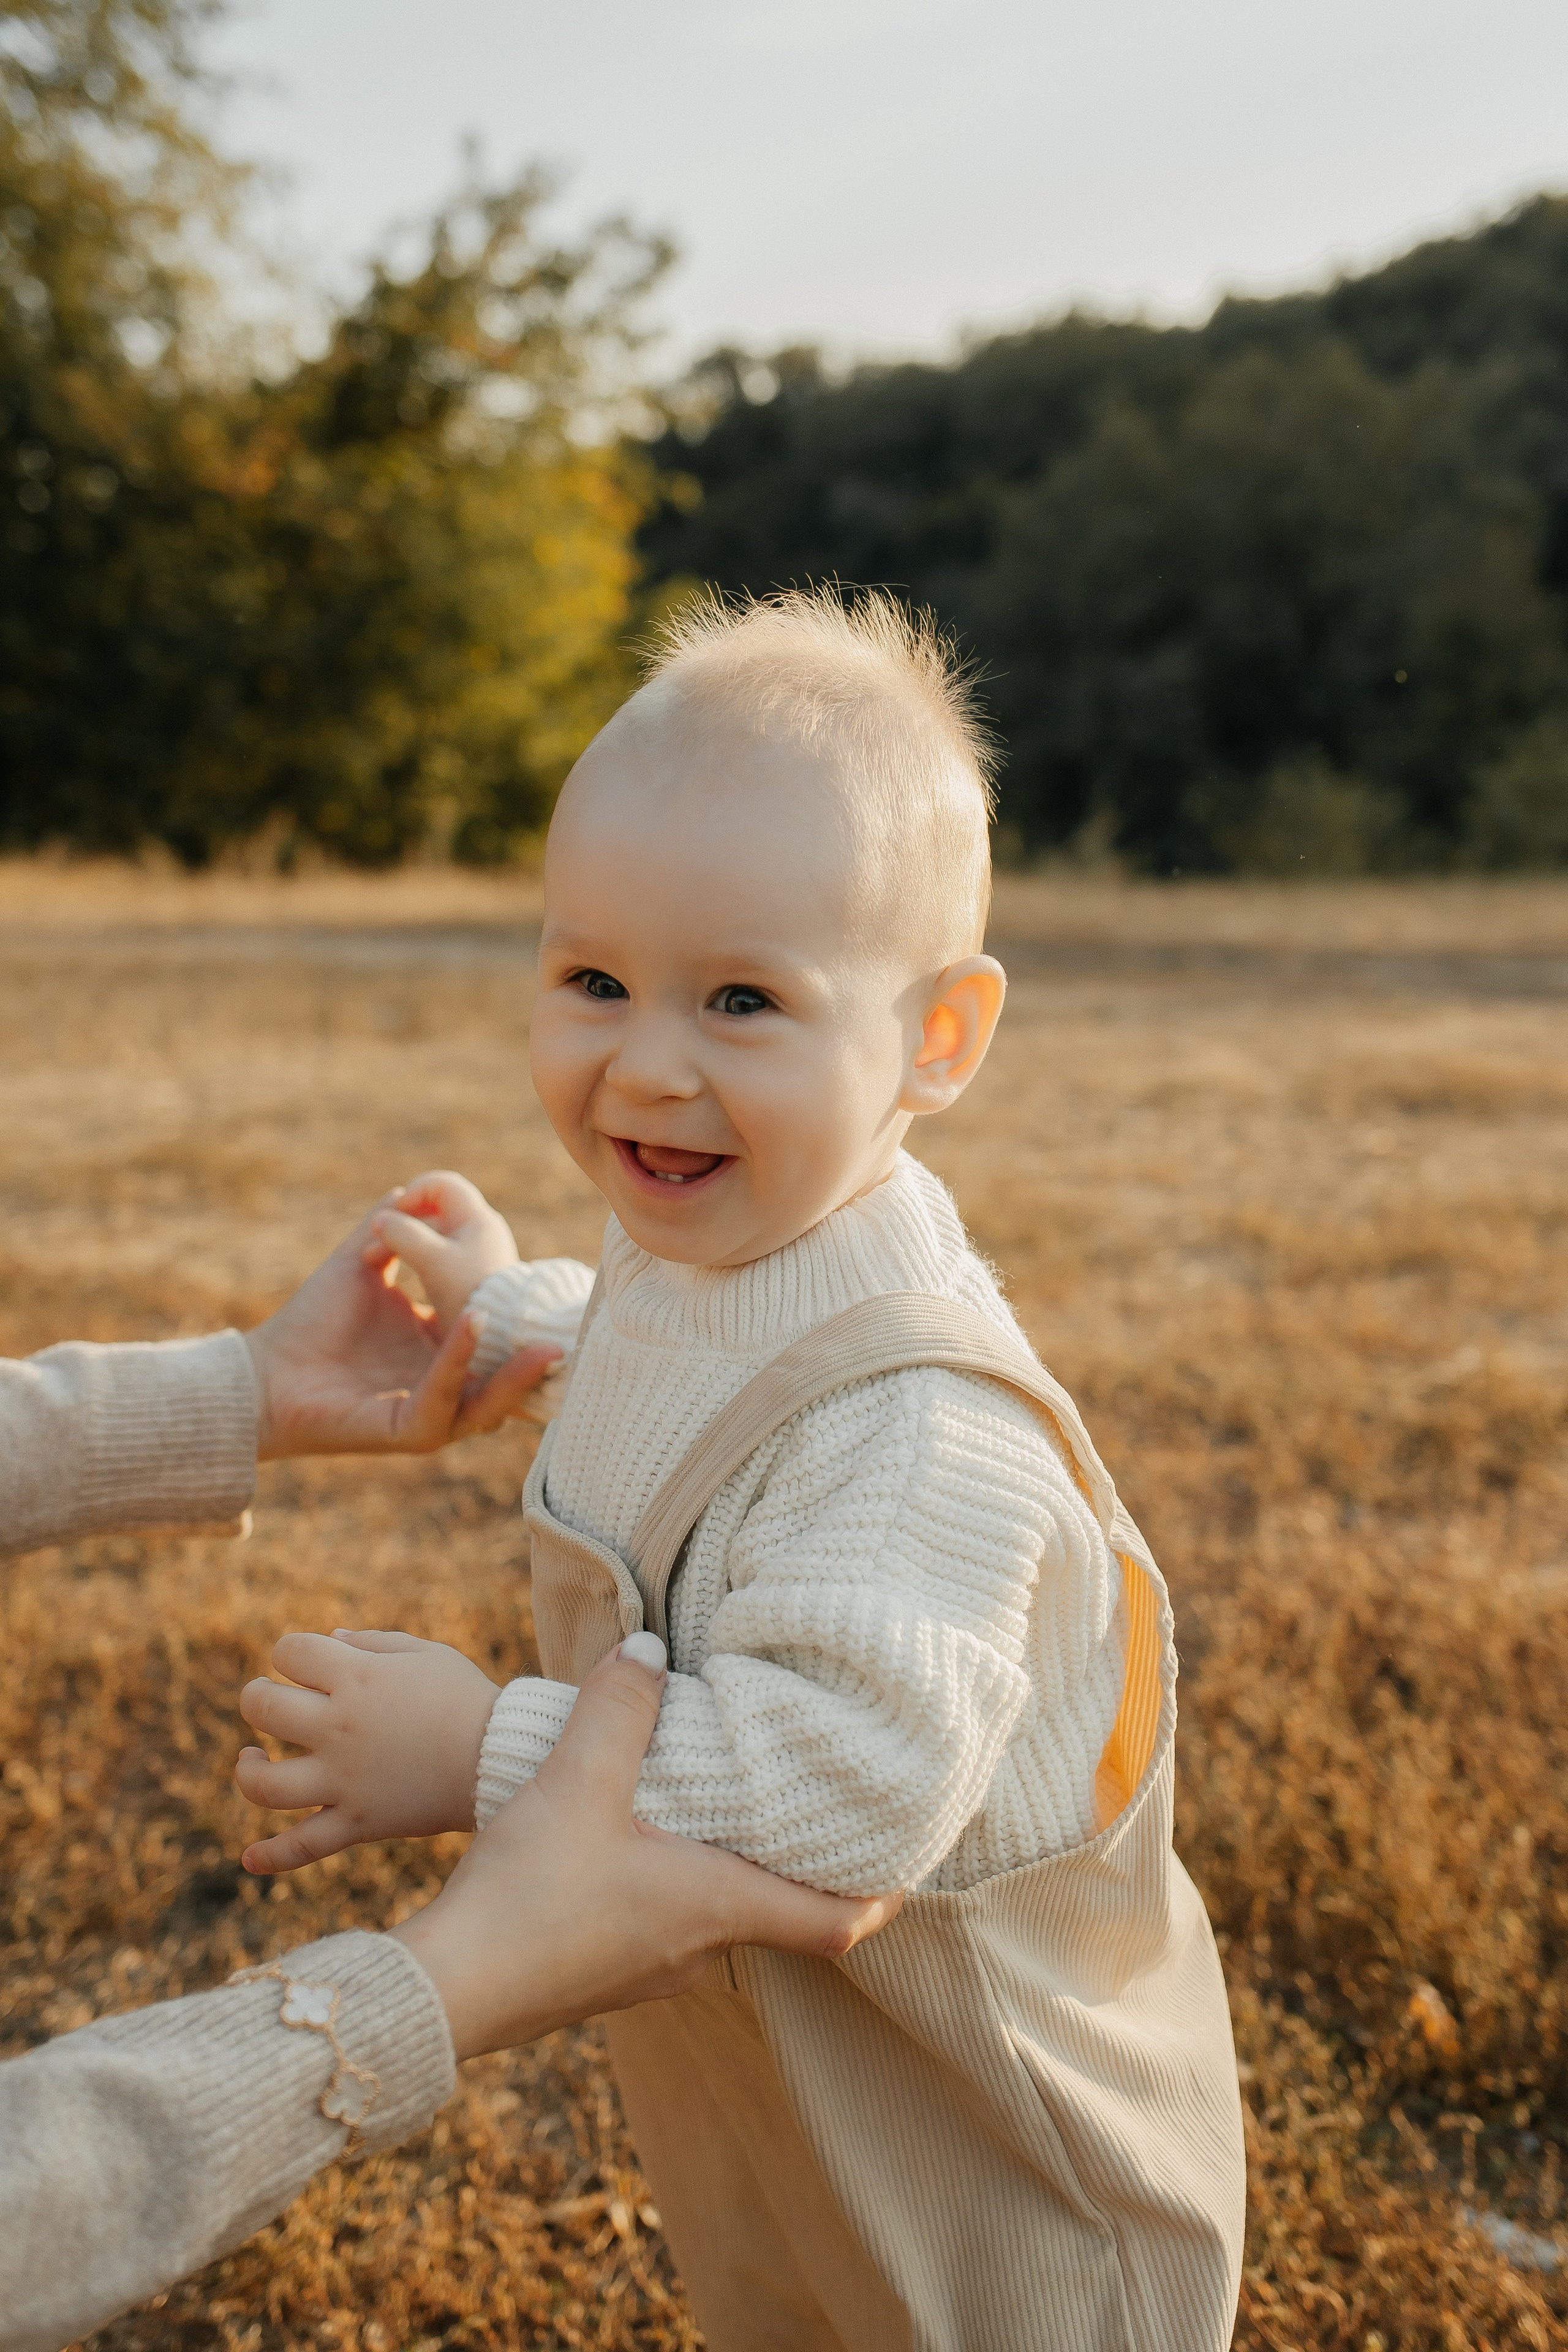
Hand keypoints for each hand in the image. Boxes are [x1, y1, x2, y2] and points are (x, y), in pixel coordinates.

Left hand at [236, 1631, 499, 1872]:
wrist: (501, 1758)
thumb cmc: (466, 1698)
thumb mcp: (426, 1653)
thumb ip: (374, 1642)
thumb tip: (330, 1638)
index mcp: (356, 1677)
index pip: (290, 1651)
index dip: (289, 1652)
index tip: (305, 1662)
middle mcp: (339, 1727)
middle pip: (263, 1707)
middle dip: (257, 1698)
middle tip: (268, 1700)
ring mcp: (342, 1780)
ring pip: (264, 1784)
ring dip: (246, 1769)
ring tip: (252, 1758)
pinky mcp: (357, 1822)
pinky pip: (303, 1847)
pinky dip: (271, 1857)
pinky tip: (249, 1859)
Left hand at [243, 1188, 558, 1458]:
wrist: (264, 1372)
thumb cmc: (311, 1322)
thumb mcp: (361, 1267)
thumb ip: (392, 1233)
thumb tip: (412, 1191)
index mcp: (444, 1352)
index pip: (500, 1339)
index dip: (528, 1317)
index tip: (557, 1287)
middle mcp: (447, 1387)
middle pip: (509, 1379)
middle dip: (544, 1360)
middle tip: (577, 1332)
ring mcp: (433, 1414)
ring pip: (490, 1402)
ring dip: (516, 1372)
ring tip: (544, 1345)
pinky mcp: (409, 1432)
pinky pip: (444, 1400)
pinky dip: (460, 1362)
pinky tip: (473, 1324)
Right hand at [365, 1170, 518, 1333]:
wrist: (501, 1336)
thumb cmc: (469, 1295)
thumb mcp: (432, 1261)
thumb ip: (403, 1235)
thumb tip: (381, 1220)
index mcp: (477, 1219)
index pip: (441, 1185)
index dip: (413, 1193)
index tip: (393, 1217)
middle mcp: (480, 1230)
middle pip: (433, 1211)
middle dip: (401, 1223)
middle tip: (373, 1247)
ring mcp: (476, 1252)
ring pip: (432, 1235)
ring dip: (403, 1242)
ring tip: (373, 1260)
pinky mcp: (470, 1273)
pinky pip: (438, 1255)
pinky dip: (417, 1258)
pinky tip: (400, 1275)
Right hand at [391, 1643, 903, 2059]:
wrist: (448, 1989)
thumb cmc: (529, 1891)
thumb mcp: (578, 1778)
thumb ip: (621, 1707)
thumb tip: (650, 1649)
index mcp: (716, 1908)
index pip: (835, 1923)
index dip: (881, 1895)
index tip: (909, 1861)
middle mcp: (697, 1949)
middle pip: (777, 1911)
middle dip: (797, 1861)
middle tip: (814, 1804)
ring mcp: (650, 1969)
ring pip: (716, 1913)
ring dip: (728, 1866)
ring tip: (726, 1805)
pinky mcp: (604, 1971)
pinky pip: (665, 1923)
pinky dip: (676, 1881)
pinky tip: (641, 1838)